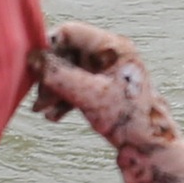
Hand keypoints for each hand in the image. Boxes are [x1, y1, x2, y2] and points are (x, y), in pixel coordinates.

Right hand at [38, 19, 183, 182]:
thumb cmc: (127, 119)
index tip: (33, 68)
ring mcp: (106, 73)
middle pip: (67, 54)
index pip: (71, 32)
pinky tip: (53, 116)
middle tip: (37, 98)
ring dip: (52, 90)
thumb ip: (59, 74)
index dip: (49, 48)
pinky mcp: (103, 91)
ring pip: (69, 72)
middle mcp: (110, 55)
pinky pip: (76, 87)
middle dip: (49, 75)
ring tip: (41, 111)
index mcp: (113, 47)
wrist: (151, 149)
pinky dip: (63, 100)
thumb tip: (33, 57)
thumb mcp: (88, 95)